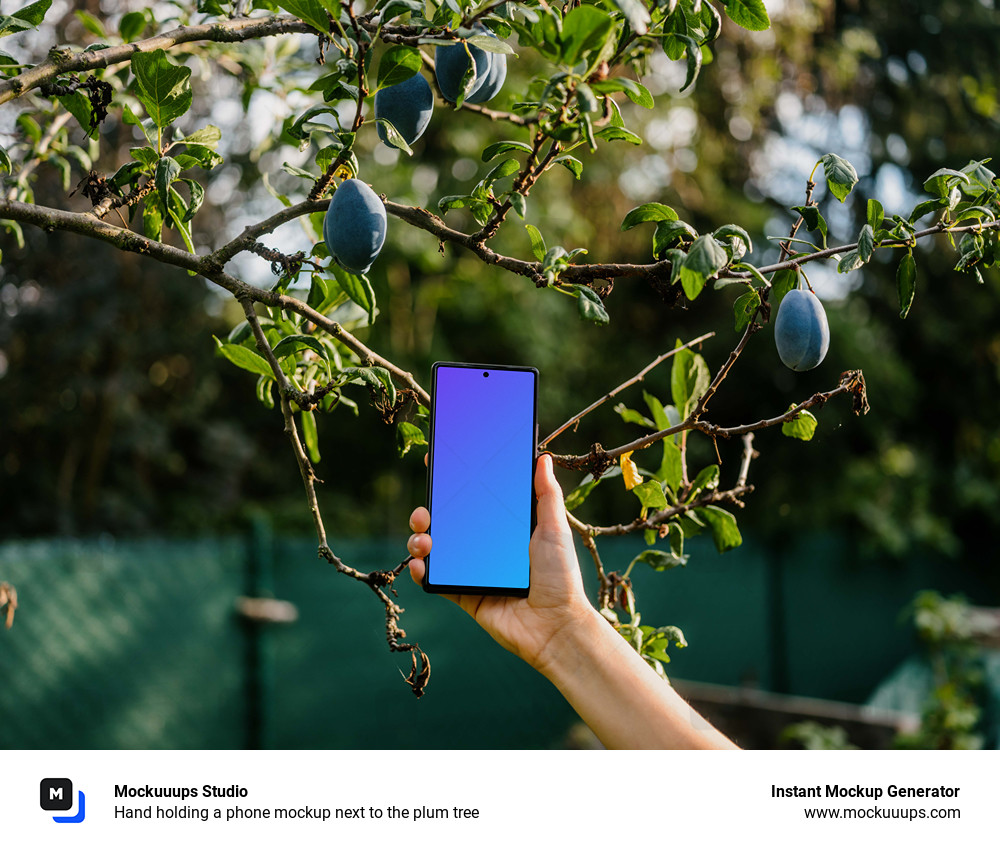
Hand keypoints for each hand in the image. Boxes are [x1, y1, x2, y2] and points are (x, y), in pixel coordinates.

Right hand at [406, 452, 596, 673]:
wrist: (555, 626)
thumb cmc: (561, 578)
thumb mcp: (555, 530)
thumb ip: (547, 495)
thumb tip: (543, 458)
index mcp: (506, 528)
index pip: (476, 499)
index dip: (455, 482)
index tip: (437, 463)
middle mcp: (486, 547)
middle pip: (449, 522)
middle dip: (429, 511)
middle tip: (425, 510)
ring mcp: (473, 571)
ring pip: (437, 548)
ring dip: (420, 539)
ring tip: (423, 539)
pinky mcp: (465, 595)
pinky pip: (436, 580)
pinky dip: (422, 571)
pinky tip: (420, 564)